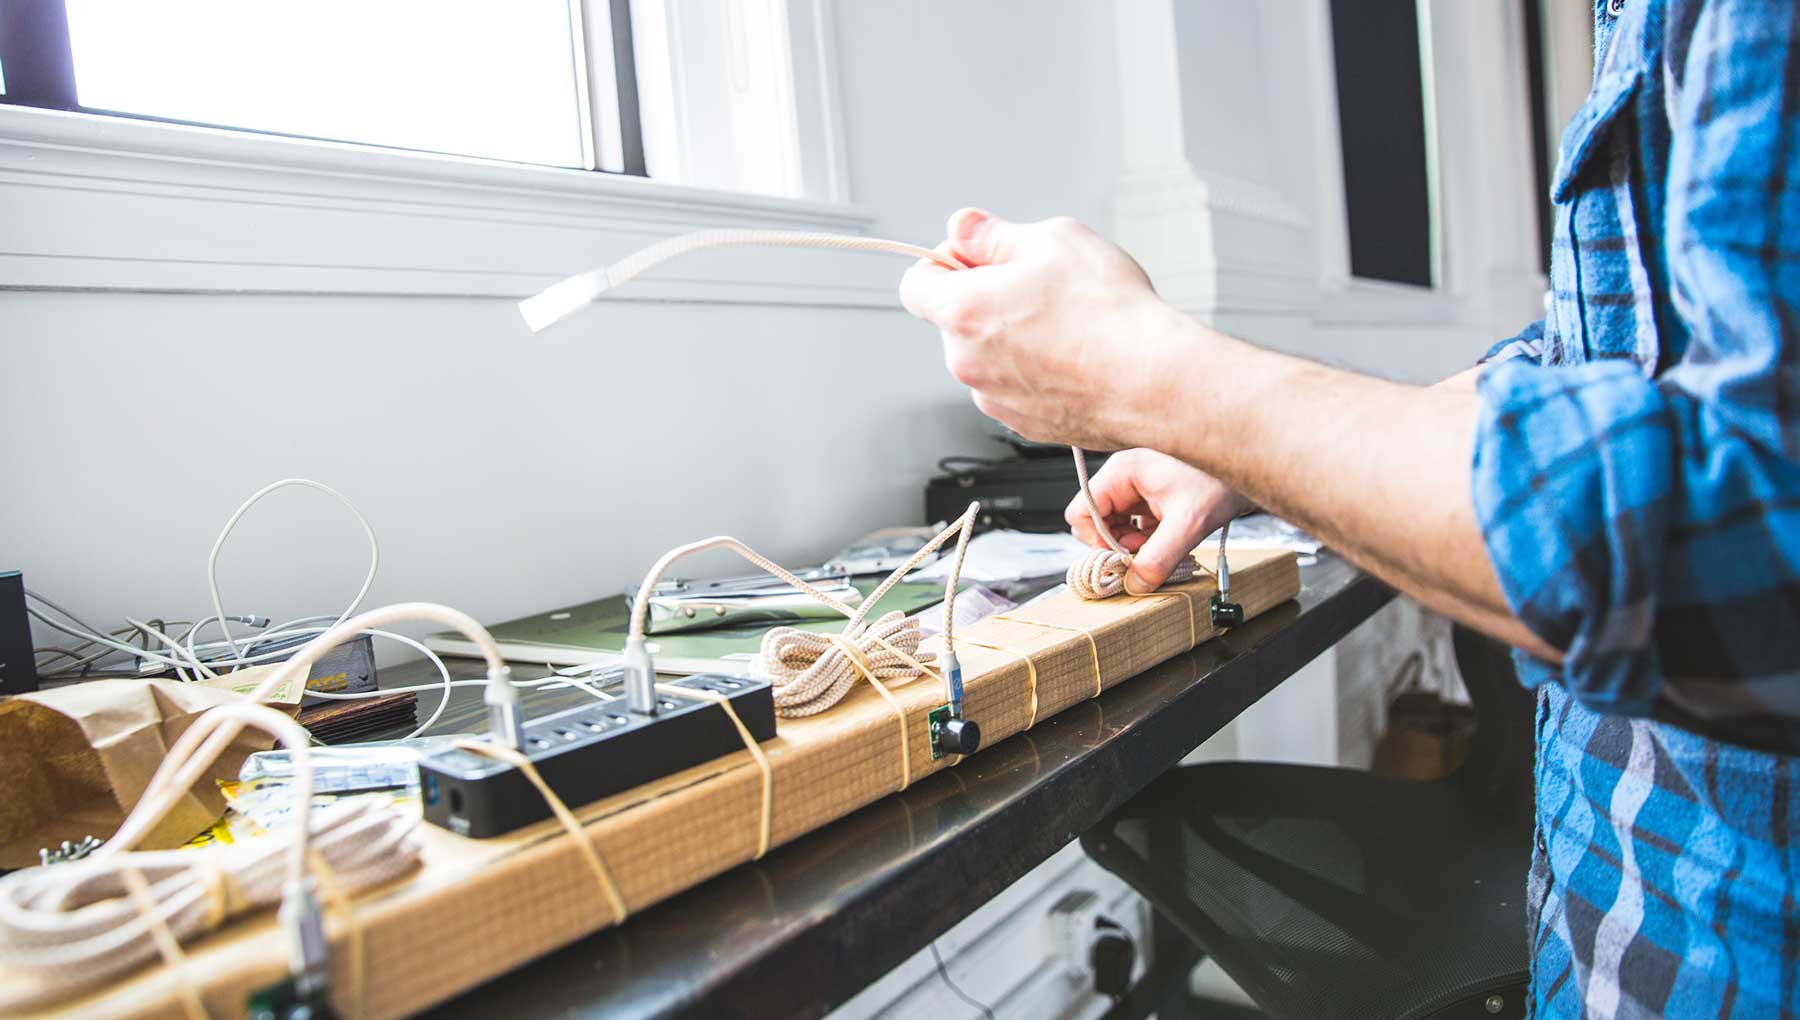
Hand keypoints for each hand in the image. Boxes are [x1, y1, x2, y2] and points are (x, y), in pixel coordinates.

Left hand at [899, 208, 1203, 450]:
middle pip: (954, 321)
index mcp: (963, 311)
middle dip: (984, 300)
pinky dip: (1034, 371)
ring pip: (986, 356)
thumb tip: (964, 228)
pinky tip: (1075, 356)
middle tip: (1039, 286)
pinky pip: (1014, 387)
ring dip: (1011, 338)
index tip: (977, 257)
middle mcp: (967, 362)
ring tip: (1067, 324)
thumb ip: (994, 234)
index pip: (915, 284)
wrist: (1155, 381)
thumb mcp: (1053, 239)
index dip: (943, 263)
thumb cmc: (1111, 314)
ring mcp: (994, 399)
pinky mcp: (1023, 424)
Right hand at [1064, 449, 1253, 590]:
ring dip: (1135, 544)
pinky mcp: (1154, 496)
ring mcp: (1140, 485)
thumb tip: (1135, 584)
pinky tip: (1170, 540)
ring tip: (1162, 546)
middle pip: (1098, 521)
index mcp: (1123, 471)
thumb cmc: (1222, 479)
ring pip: (1117, 525)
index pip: (1081, 512)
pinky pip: (1136, 524)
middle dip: (1118, 545)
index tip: (1123, 558)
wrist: (1254, 469)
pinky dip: (1149, 539)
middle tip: (1145, 555)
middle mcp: (1126, 475)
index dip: (1097, 541)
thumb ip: (1159, 558)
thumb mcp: (1189, 524)